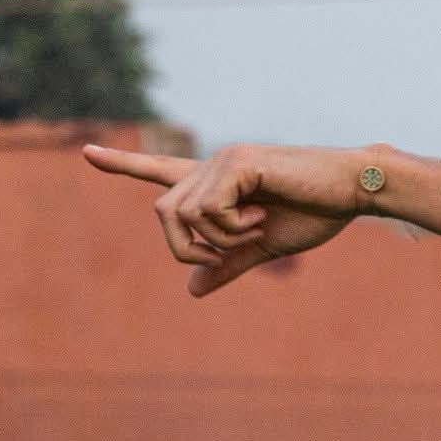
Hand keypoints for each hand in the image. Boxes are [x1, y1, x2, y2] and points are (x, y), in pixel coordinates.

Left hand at [84, 141, 373, 295]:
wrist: (353, 190)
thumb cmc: (319, 213)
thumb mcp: (266, 246)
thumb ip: (228, 264)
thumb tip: (191, 288)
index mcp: (218, 183)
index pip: (160, 170)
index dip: (122, 164)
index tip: (86, 152)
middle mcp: (212, 166)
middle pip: (164, 213)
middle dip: (188, 247)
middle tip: (229, 255)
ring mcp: (222, 162)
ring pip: (183, 214)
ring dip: (219, 240)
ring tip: (257, 231)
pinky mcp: (236, 163)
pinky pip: (207, 210)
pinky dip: (232, 229)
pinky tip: (262, 220)